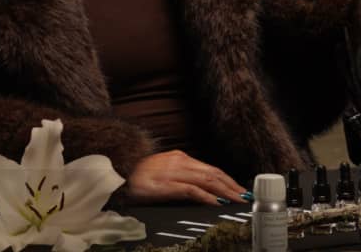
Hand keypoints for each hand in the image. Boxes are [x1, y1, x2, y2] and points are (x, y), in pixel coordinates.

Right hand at [126, 150, 246, 204]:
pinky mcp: (165, 184)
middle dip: (232, 186)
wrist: (114, 173)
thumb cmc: (136, 177)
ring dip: (225, 191)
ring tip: (237, 200)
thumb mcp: (163, 173)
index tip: (240, 189)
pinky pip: (191, 190)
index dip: (228, 179)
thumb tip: (202, 191)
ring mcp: (173, 172)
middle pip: (213, 173)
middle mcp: (179, 161)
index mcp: (180, 158)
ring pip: (207, 180)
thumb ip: (181, 178)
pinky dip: (206, 196)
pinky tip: (216, 203)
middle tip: (245, 196)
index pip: (211, 169)